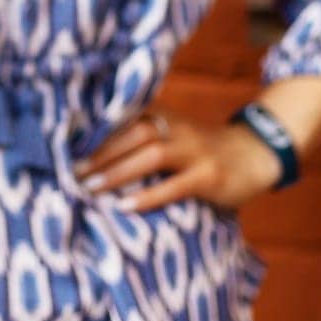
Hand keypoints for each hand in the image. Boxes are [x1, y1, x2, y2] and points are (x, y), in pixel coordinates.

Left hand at [73, 108, 283, 214]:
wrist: (254, 153)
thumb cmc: (200, 148)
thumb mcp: (172, 133)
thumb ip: (142, 137)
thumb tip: (92, 157)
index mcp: (163, 114)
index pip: (124, 117)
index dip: (95, 132)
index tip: (66, 148)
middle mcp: (177, 127)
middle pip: (133, 133)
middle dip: (100, 153)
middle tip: (71, 173)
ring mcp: (195, 150)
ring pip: (151, 154)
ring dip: (118, 171)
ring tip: (91, 188)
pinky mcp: (210, 175)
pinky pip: (176, 184)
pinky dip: (150, 195)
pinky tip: (127, 206)